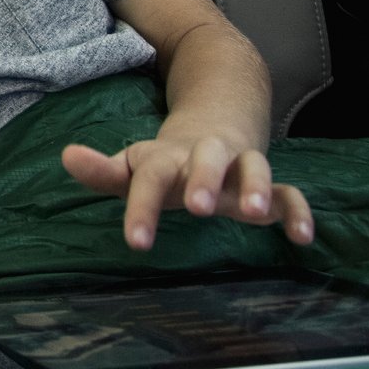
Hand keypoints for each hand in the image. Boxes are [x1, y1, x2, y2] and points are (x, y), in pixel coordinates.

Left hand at [62, 135, 315, 250]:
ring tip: (256, 213)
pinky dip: (299, 211)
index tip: (137, 243)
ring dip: (257, 187)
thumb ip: (102, 171)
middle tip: (197, 208)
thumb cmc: (165, 162)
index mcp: (166, 158)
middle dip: (203, 180)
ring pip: (254, 167)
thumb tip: (66, 156)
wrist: (212, 126)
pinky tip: (302, 237)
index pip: (149, 179)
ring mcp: (241, 168)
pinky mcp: (270, 185)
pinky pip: (291, 193)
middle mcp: (206, 157)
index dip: (142, 208)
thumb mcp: (133, 166)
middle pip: (207, 159)